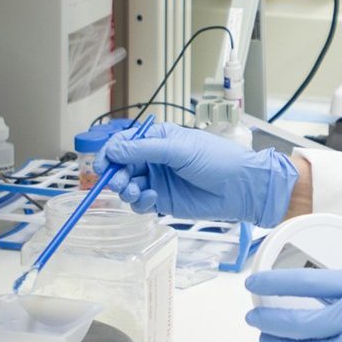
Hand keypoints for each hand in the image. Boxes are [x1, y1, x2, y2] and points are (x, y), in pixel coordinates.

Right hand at [94, 122, 297, 227]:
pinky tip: (153, 199)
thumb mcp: (179, 149)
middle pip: (122, 166)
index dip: (109, 153)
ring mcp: (158, 180)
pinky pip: (140, 203)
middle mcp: (155, 158)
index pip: (124, 142)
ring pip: (128, 186)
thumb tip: (113, 149)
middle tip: (120, 182)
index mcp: (158, 139)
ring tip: (135, 191)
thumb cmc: (217, 159)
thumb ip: (144, 149)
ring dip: (126, 189)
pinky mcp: (163, 200)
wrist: (240, 187)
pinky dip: (140, 202)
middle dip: (116, 174)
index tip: (101, 165)